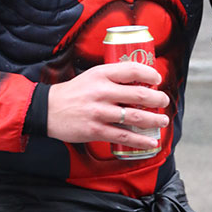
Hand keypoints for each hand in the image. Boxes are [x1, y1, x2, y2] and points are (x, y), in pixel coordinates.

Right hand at [46, 61, 169, 150]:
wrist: (47, 110)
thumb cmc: (73, 92)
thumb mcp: (92, 76)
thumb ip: (113, 77)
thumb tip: (139, 81)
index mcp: (101, 74)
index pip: (131, 69)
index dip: (149, 74)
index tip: (157, 79)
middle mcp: (101, 92)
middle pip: (138, 94)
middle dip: (157, 98)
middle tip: (164, 100)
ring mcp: (99, 112)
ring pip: (135, 116)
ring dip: (154, 119)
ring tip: (162, 120)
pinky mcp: (96, 130)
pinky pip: (124, 136)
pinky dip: (140, 140)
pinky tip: (151, 141)